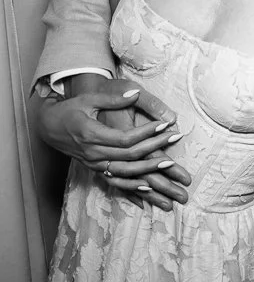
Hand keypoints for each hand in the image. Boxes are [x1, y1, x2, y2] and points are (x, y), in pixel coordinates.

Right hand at [38, 74, 190, 209]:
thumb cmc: (71, 109)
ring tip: (170, 165)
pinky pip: (115, 181)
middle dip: (155, 149)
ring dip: (149, 170)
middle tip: (175, 139)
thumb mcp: (89, 99)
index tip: (165, 124)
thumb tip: (136, 93)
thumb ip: (113, 98)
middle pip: (129, 156)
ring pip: (124, 172)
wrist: (49, 127)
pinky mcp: (95, 168)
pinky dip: (132, 186)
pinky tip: (149, 188)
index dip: (146, 132)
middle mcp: (93, 152)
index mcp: (91, 134)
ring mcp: (93, 163)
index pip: (125, 138)